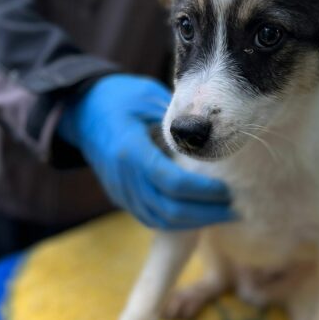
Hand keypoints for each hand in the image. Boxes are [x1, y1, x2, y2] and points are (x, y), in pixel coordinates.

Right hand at [58, 74, 234, 229]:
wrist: (82, 112)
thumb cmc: (120, 98)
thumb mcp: (148, 97)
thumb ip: (178, 120)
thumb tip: (215, 133)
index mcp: (130, 150)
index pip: (172, 183)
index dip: (204, 192)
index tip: (229, 190)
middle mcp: (123, 177)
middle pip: (169, 210)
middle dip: (206, 214)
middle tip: (236, 208)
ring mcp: (120, 191)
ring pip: (161, 220)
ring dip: (195, 222)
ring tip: (224, 213)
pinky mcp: (121, 198)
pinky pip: (151, 218)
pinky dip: (178, 221)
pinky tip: (201, 214)